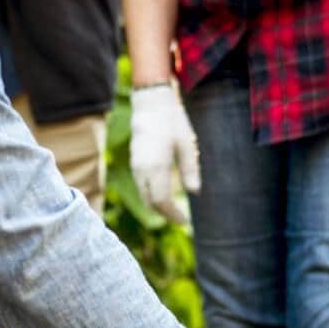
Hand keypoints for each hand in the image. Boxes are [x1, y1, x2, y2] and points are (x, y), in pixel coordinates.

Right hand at [129, 83, 200, 223]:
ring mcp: (136, 166)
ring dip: (158, 206)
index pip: (161, 201)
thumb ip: (190, 170)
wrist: (151, 105)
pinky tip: (164, 195)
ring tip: (174, 210)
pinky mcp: (134, 163)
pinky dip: (152, 195)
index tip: (185, 222)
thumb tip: (194, 192)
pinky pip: (142, 186)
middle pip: (151, 202)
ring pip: (144, 196)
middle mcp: (142, 170)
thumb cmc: (172, 123)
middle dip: (165, 214)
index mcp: (156, 167)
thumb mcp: (187, 145)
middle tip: (181, 219)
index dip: (173, 215)